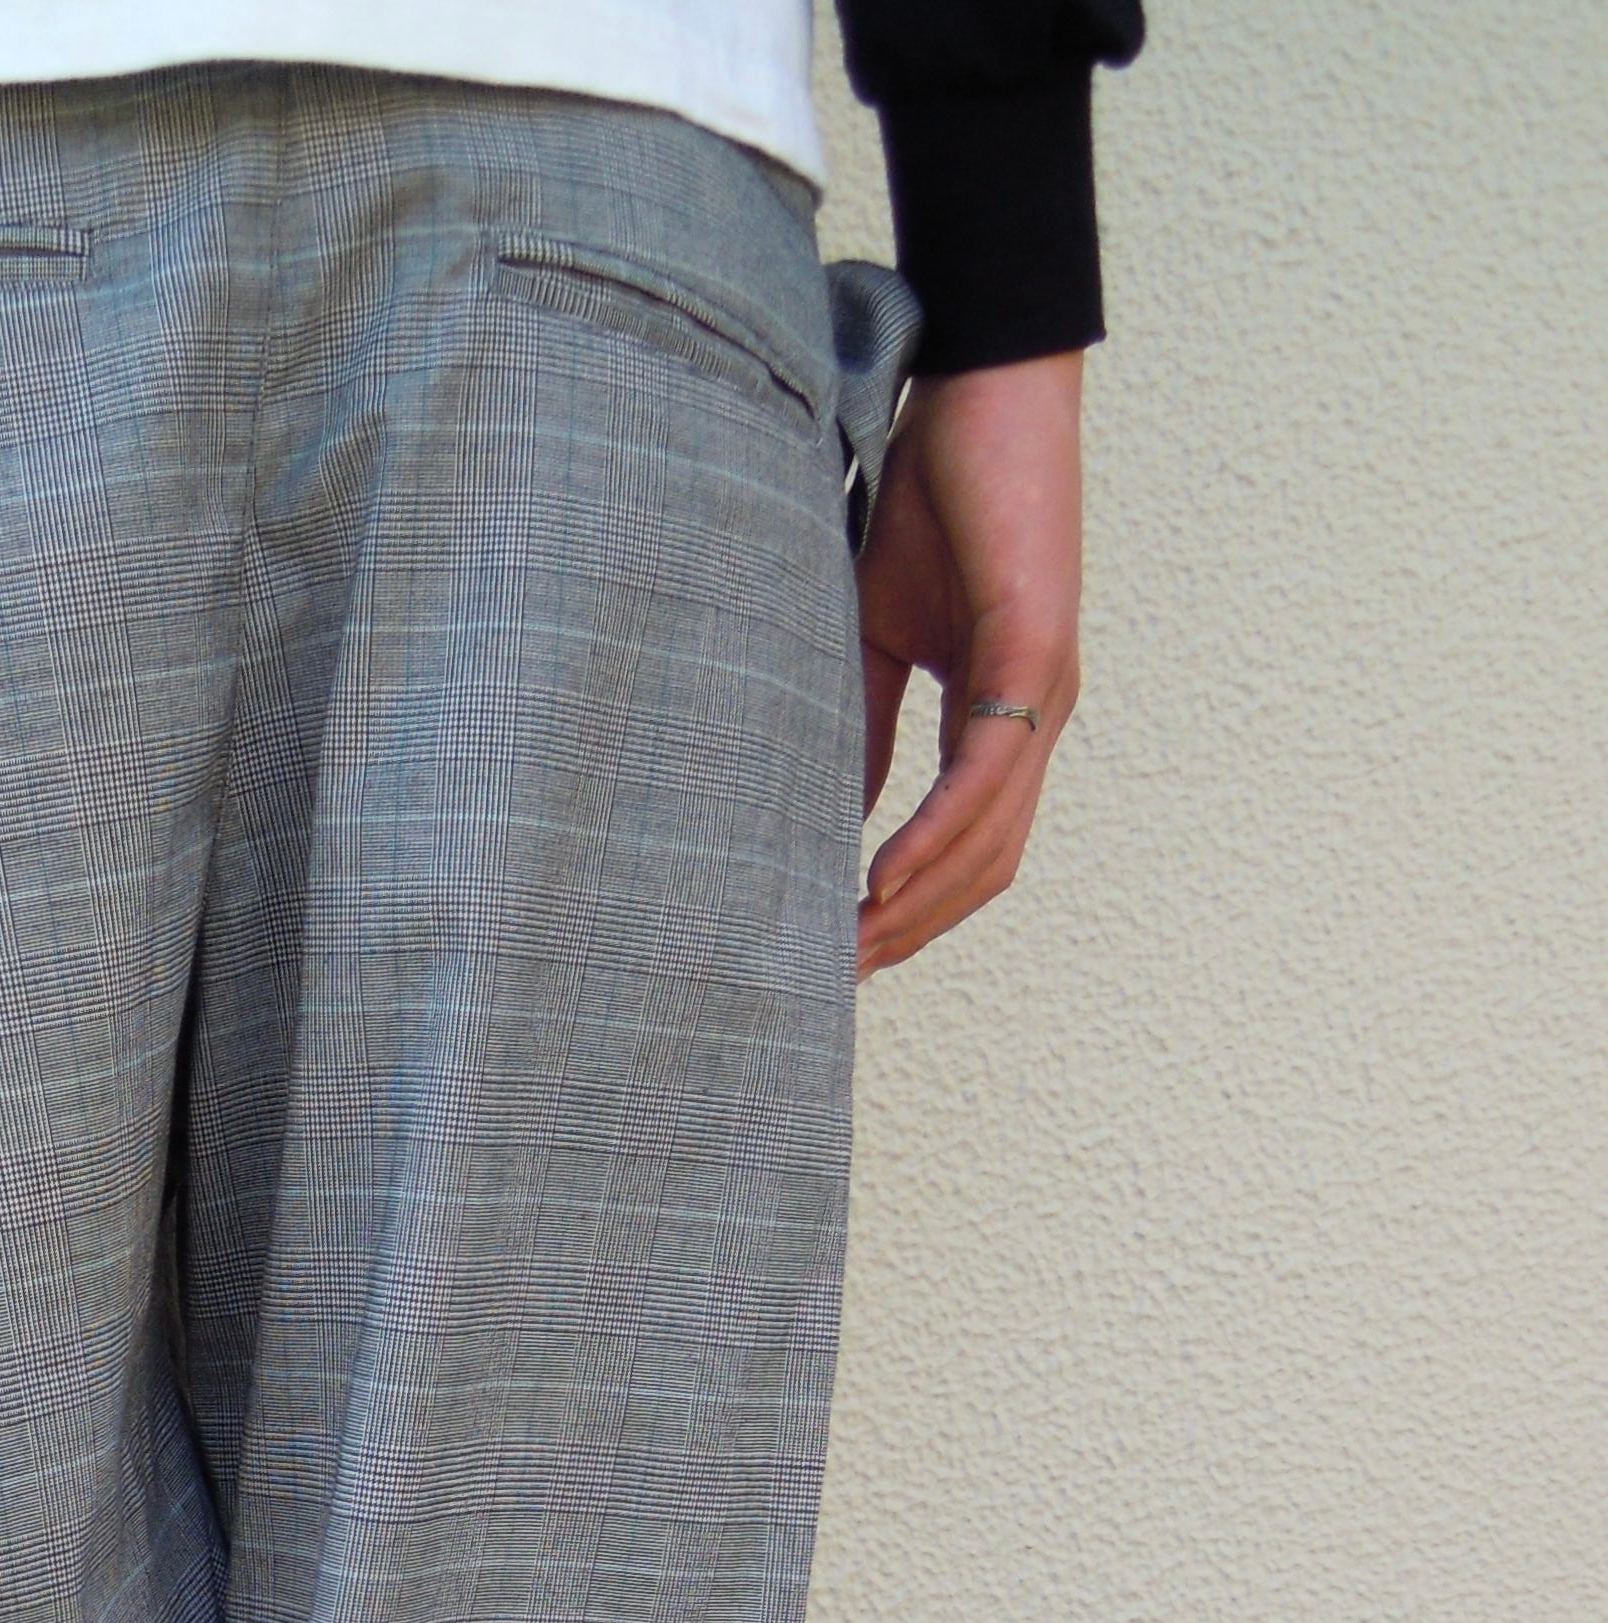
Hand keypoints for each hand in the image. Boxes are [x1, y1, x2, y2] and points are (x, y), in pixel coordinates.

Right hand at [853, 350, 1083, 978]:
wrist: (984, 383)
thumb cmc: (936, 488)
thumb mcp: (877, 631)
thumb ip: (864, 724)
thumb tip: (837, 813)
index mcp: (1004, 709)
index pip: (970, 842)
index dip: (914, 908)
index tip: (848, 952)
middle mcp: (1038, 714)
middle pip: (987, 866)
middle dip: (914, 932)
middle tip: (840, 980)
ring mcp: (1045, 689)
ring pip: (991, 838)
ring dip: (922, 906)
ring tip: (853, 950)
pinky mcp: (1033, 652)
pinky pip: (984, 775)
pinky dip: (936, 837)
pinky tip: (885, 880)